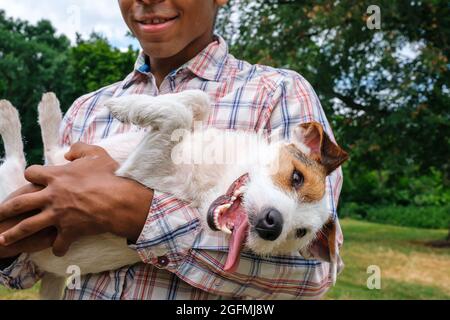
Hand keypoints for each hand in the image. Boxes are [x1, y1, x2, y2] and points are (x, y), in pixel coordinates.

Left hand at [0, 143, 152, 256]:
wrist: (119, 200)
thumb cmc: (109, 176)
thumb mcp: (96, 153)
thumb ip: (80, 148)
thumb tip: (67, 153)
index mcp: (56, 176)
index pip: (32, 173)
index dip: (31, 174)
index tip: (32, 178)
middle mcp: (51, 196)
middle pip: (20, 203)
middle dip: (5, 209)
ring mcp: (57, 215)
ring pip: (28, 226)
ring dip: (14, 234)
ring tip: (3, 239)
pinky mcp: (68, 231)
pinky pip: (57, 243)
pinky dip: (58, 247)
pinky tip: (58, 249)